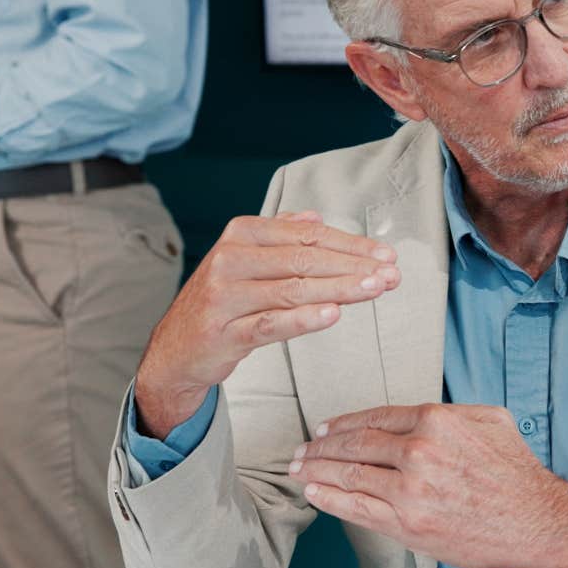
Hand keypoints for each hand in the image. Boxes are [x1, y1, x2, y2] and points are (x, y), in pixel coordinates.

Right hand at [133, 211, 399, 435]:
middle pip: (304, 259)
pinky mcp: (224, 332)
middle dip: (353, 266)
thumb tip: (314, 216)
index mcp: (240, 235)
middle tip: (391, 274)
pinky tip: (333, 315)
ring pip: (292, 289)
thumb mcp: (244, 262)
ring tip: (375, 290)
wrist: (176, 351)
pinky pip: (270, 324)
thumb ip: (277, 236)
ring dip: (340, 289)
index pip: (307, 235)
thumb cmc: (221, 304)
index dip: (350, 244)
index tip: (385, 254)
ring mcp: (224, 296)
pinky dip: (304, 319)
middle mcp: (229, 260)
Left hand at [295, 404, 567, 567]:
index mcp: (436, 421)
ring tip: (300, 470)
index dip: (344, 424)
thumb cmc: (515, 474)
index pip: (375, 418)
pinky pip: (356, 508)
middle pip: (354, 445)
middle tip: (303, 450)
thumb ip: (450, 413)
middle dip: (321, 448)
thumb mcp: (490, 421)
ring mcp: (410, 490)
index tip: (326, 429)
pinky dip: (330, 499)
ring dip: (317, 472)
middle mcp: (419, 452)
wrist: (535, 521)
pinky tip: (315, 494)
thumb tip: (420, 417)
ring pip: (349, 475)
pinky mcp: (407, 524)